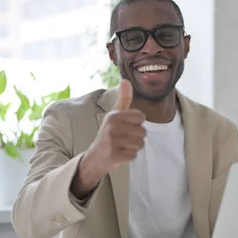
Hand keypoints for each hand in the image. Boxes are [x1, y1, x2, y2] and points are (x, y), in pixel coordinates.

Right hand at [71, 80, 145, 197]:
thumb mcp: (114, 115)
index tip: (127, 127)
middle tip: (124, 139)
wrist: (95, 157)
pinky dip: (130, 156)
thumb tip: (126, 80)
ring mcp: (112, 142)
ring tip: (123, 146)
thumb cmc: (109, 134)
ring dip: (134, 147)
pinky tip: (120, 154)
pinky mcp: (114, 156)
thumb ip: (123, 99)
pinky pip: (134, 155)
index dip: (137, 123)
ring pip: (140, 144)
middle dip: (137, 137)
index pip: (141, 117)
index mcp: (114, 115)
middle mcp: (112, 127)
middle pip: (143, 132)